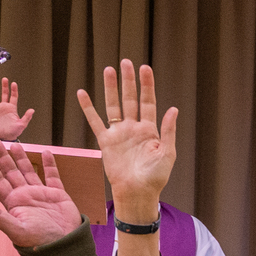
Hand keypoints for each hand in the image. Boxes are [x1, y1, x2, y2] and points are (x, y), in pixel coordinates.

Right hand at [0, 76, 34, 141]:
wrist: (5, 137)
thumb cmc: (14, 132)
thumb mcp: (22, 124)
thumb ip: (27, 117)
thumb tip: (32, 110)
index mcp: (12, 108)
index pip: (14, 96)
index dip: (14, 90)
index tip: (14, 83)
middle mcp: (5, 107)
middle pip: (5, 94)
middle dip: (5, 86)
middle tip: (5, 79)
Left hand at [0, 140, 82, 247]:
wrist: (65, 245)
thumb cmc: (39, 241)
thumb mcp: (15, 229)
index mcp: (13, 203)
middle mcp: (25, 196)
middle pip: (10, 172)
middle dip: (1, 157)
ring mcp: (41, 194)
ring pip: (28, 171)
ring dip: (22, 158)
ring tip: (14, 145)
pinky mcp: (57, 194)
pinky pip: (52, 176)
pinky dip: (49, 164)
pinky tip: (45, 153)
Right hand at [75, 60, 177, 216]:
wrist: (137, 193)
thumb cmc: (155, 177)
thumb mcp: (167, 154)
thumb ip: (168, 131)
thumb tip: (173, 109)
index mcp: (150, 130)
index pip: (148, 101)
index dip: (147, 85)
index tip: (144, 68)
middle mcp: (134, 128)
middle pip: (130, 98)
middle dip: (129, 81)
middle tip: (126, 62)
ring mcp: (119, 133)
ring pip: (113, 105)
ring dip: (111, 88)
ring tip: (109, 70)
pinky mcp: (106, 142)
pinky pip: (95, 121)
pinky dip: (88, 108)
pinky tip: (83, 93)